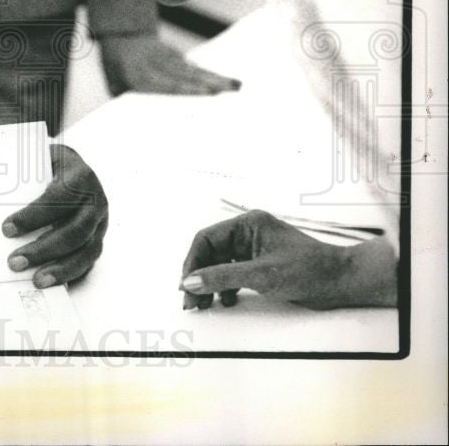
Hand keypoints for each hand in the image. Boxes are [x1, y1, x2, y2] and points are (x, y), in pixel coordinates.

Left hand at [2, 144, 107, 287]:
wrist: (73, 166)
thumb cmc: (47, 165)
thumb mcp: (38, 159)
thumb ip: (21, 175)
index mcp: (81, 176)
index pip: (58, 198)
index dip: (34, 216)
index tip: (6, 229)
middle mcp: (96, 201)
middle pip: (74, 231)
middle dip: (43, 249)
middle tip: (14, 262)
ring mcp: (100, 223)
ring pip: (86, 251)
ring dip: (60, 269)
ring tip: (36, 281)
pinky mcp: (98, 239)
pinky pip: (88, 262)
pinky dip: (70, 274)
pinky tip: (51, 282)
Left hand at [99, 33, 240, 95]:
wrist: (120, 33)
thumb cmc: (116, 67)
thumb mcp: (116, 84)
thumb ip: (131, 98)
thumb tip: (151, 119)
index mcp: (140, 74)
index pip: (167, 83)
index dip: (187, 88)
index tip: (206, 92)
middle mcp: (158, 65)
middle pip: (188, 75)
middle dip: (211, 83)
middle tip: (233, 90)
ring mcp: (169, 57)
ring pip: (195, 69)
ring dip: (216, 78)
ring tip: (237, 85)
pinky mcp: (176, 54)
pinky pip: (194, 66)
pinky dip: (209, 74)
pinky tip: (227, 81)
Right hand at [180, 210, 397, 310]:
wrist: (343, 282)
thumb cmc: (309, 270)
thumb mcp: (261, 275)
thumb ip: (222, 277)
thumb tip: (190, 281)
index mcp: (247, 224)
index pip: (207, 239)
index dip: (192, 262)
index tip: (185, 285)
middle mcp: (249, 233)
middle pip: (211, 253)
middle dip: (200, 277)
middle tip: (191, 301)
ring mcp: (255, 250)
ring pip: (220, 265)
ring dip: (211, 285)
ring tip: (205, 305)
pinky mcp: (262, 266)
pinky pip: (234, 274)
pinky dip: (226, 288)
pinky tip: (227, 301)